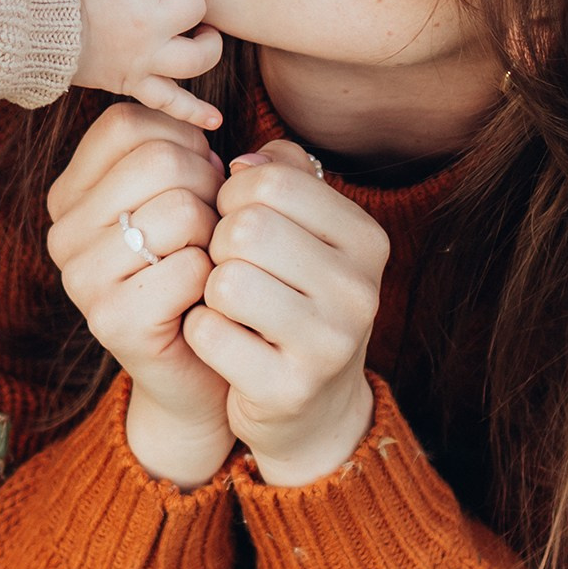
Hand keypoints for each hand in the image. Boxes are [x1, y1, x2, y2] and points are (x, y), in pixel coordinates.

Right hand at [46, 101, 229, 483]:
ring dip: (216, 236)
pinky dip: (215, 280)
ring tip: (207, 265)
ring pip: (180, 210)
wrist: (204, 366)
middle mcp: (61, 232)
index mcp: (70, 193)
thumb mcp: (188, 192)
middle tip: (210, 231)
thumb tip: (203, 119)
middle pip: (157, 160)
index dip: (184, 141)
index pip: (126, 123)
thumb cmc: (201, 268)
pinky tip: (203, 301)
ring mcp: (78, 279)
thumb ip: (184, 146)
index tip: (200, 182)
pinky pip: (191, 268)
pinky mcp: (110, 321)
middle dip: (209, 189)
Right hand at [62, 0, 222, 130]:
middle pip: (196, 3)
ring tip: (198, 33)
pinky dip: (193, 113)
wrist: (28, 26)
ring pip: (200, 56)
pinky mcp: (134, 83)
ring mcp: (145, 58)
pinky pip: (170, 103)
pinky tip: (214, 121)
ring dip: (206, 44)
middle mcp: (150, 24)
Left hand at [182, 139, 388, 484]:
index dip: (235, 196)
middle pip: (247, 227)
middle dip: (219, 244)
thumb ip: (282, 179)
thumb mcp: (304, 235)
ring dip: (211, 291)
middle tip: (229, 269)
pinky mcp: (288, 389)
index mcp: (366, 239)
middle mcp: (359, 290)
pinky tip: (226, 343)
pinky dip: (201, 333)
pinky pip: (209, 334)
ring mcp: (329, 344)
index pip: (273, 179)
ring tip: (230, 307)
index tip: (240, 223)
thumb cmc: (295, 302)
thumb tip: (244, 160)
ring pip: (226, 281)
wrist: (312, 408)